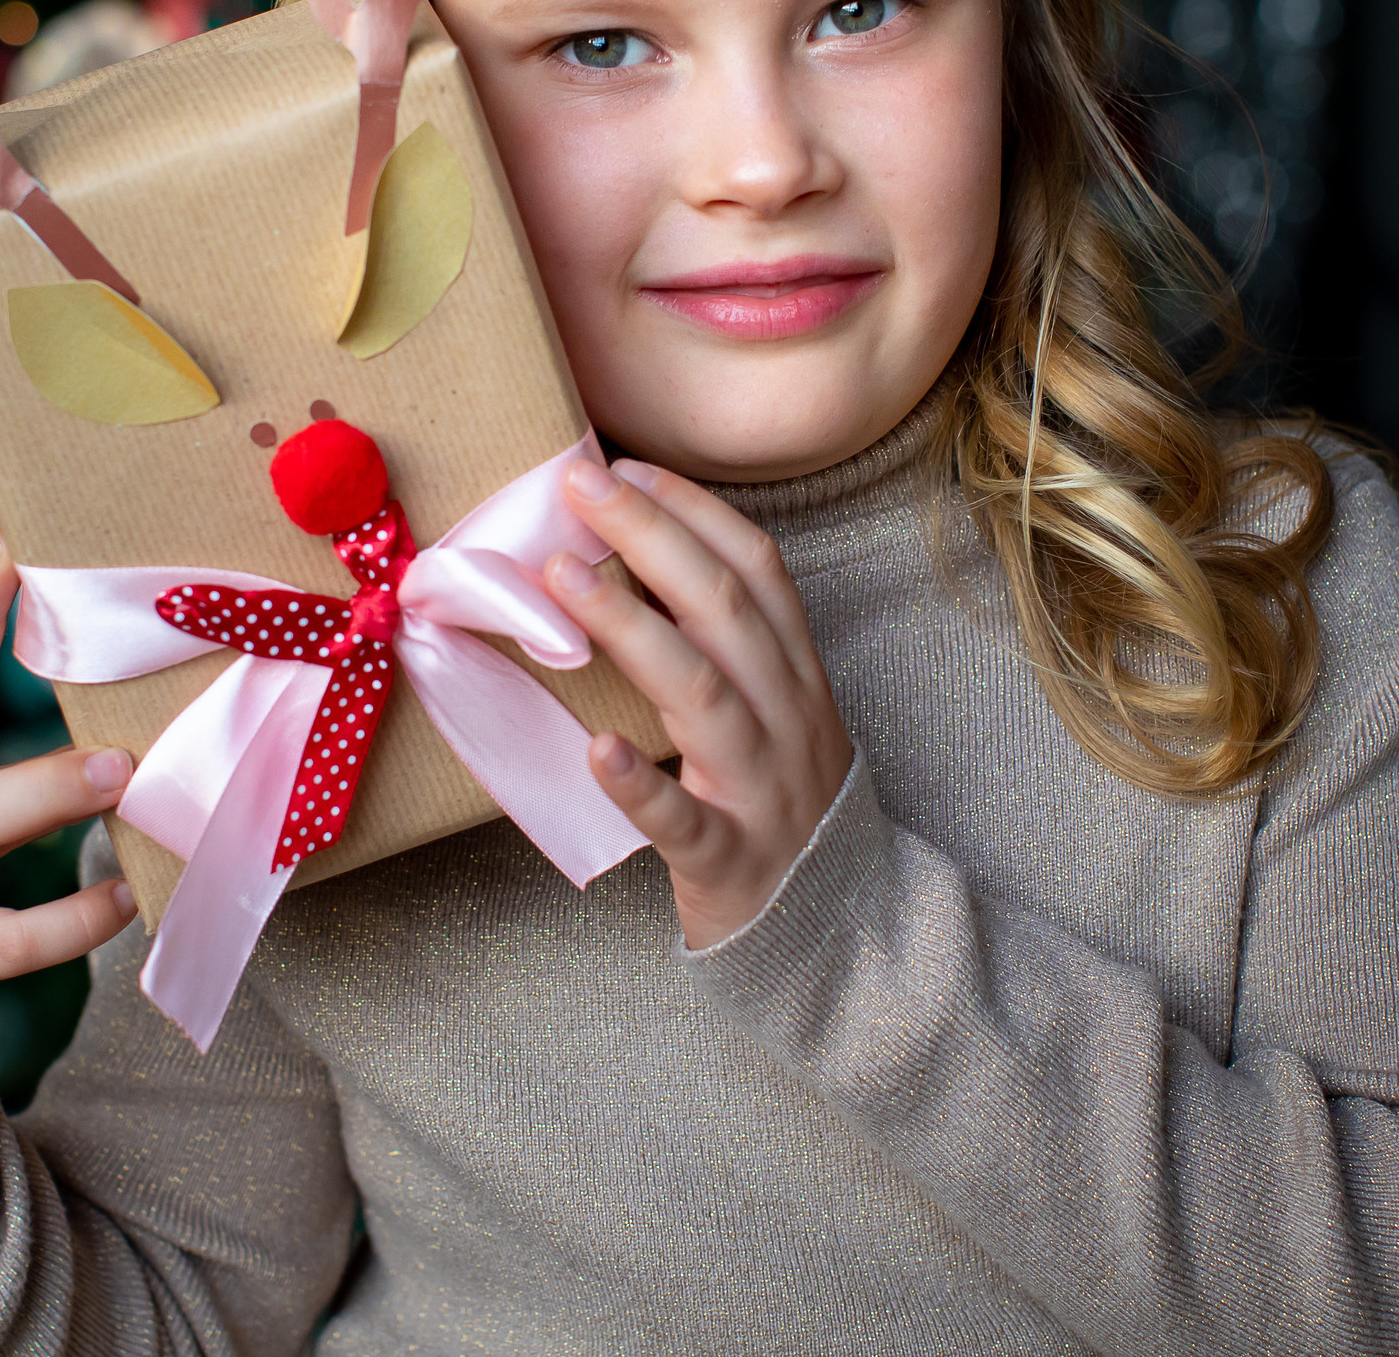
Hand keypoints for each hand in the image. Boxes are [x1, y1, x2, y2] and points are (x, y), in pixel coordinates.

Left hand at [544, 458, 853, 949]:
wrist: (837, 933)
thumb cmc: (777, 801)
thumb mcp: (773, 712)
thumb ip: (721, 647)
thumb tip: (630, 562)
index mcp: (797, 676)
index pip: (757, 570)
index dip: (694, 511)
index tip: (628, 465)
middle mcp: (789, 719)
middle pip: (725, 611)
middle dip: (650, 537)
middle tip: (579, 487)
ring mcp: (764, 791)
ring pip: (704, 696)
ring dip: (631, 628)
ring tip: (562, 579)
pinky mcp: (731, 862)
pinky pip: (686, 822)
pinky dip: (643, 785)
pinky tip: (597, 750)